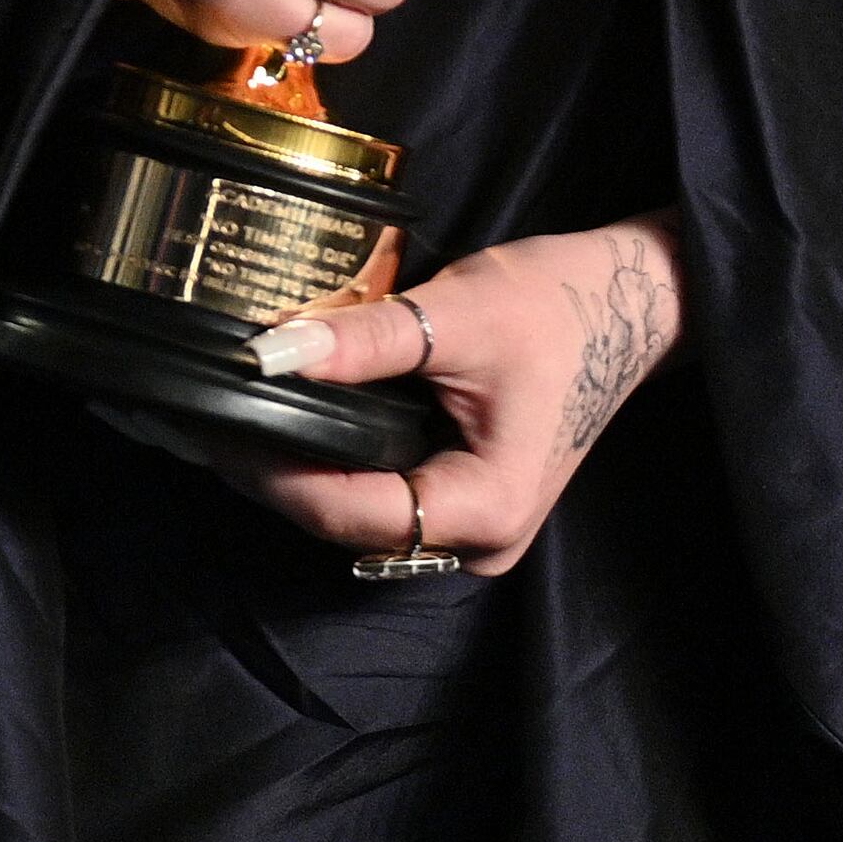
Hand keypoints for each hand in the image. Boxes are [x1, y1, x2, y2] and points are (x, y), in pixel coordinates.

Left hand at [232, 214, 684, 571]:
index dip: (274, 476)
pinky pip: (389, 501)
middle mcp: (482, 542)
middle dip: (280, 478)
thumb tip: (268, 354)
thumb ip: (363, 342)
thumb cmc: (561, 302)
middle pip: (351, 526)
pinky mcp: (472, 505)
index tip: (213, 432)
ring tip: (243, 422)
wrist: (631, 299)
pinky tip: (303, 427)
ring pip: (366, 519)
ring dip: (307, 476)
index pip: (349, 512)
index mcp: (485, 509)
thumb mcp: (458, 312)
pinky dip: (343, 469)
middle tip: (211, 423)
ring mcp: (479, 530)